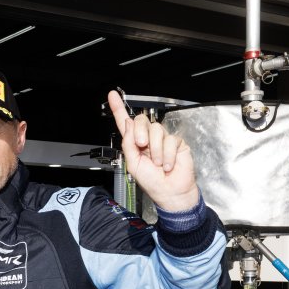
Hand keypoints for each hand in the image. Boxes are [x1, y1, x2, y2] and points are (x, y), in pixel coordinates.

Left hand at [107, 91, 199, 212]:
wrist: (170, 192)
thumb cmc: (151, 182)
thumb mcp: (133, 164)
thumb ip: (128, 143)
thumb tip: (128, 123)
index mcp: (135, 144)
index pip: (126, 123)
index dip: (118, 109)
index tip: (112, 95)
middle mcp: (148, 139)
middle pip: (141, 121)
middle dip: (140, 131)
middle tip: (142, 145)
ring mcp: (162, 140)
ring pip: (157, 129)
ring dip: (155, 149)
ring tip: (158, 163)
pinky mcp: (177, 143)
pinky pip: (170, 139)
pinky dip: (167, 154)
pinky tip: (167, 165)